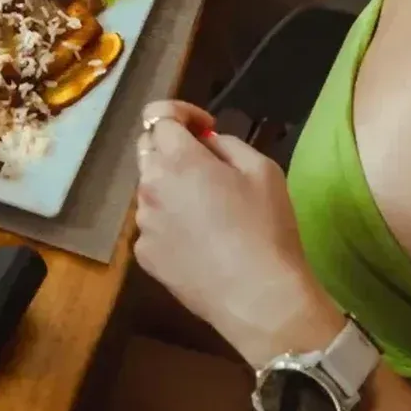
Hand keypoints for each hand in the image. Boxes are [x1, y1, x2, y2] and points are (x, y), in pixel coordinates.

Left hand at [133, 103, 337, 366]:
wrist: (259, 298)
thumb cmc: (267, 228)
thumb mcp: (262, 169)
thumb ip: (226, 143)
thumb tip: (205, 141)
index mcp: (177, 159)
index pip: (158, 115)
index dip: (181, 112)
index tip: (204, 126)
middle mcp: (149, 187)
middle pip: (148, 151)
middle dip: (173, 148)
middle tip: (207, 165)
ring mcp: (143, 224)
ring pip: (150, 191)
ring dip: (171, 188)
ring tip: (208, 211)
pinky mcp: (144, 256)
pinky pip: (153, 226)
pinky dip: (170, 224)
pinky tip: (200, 243)